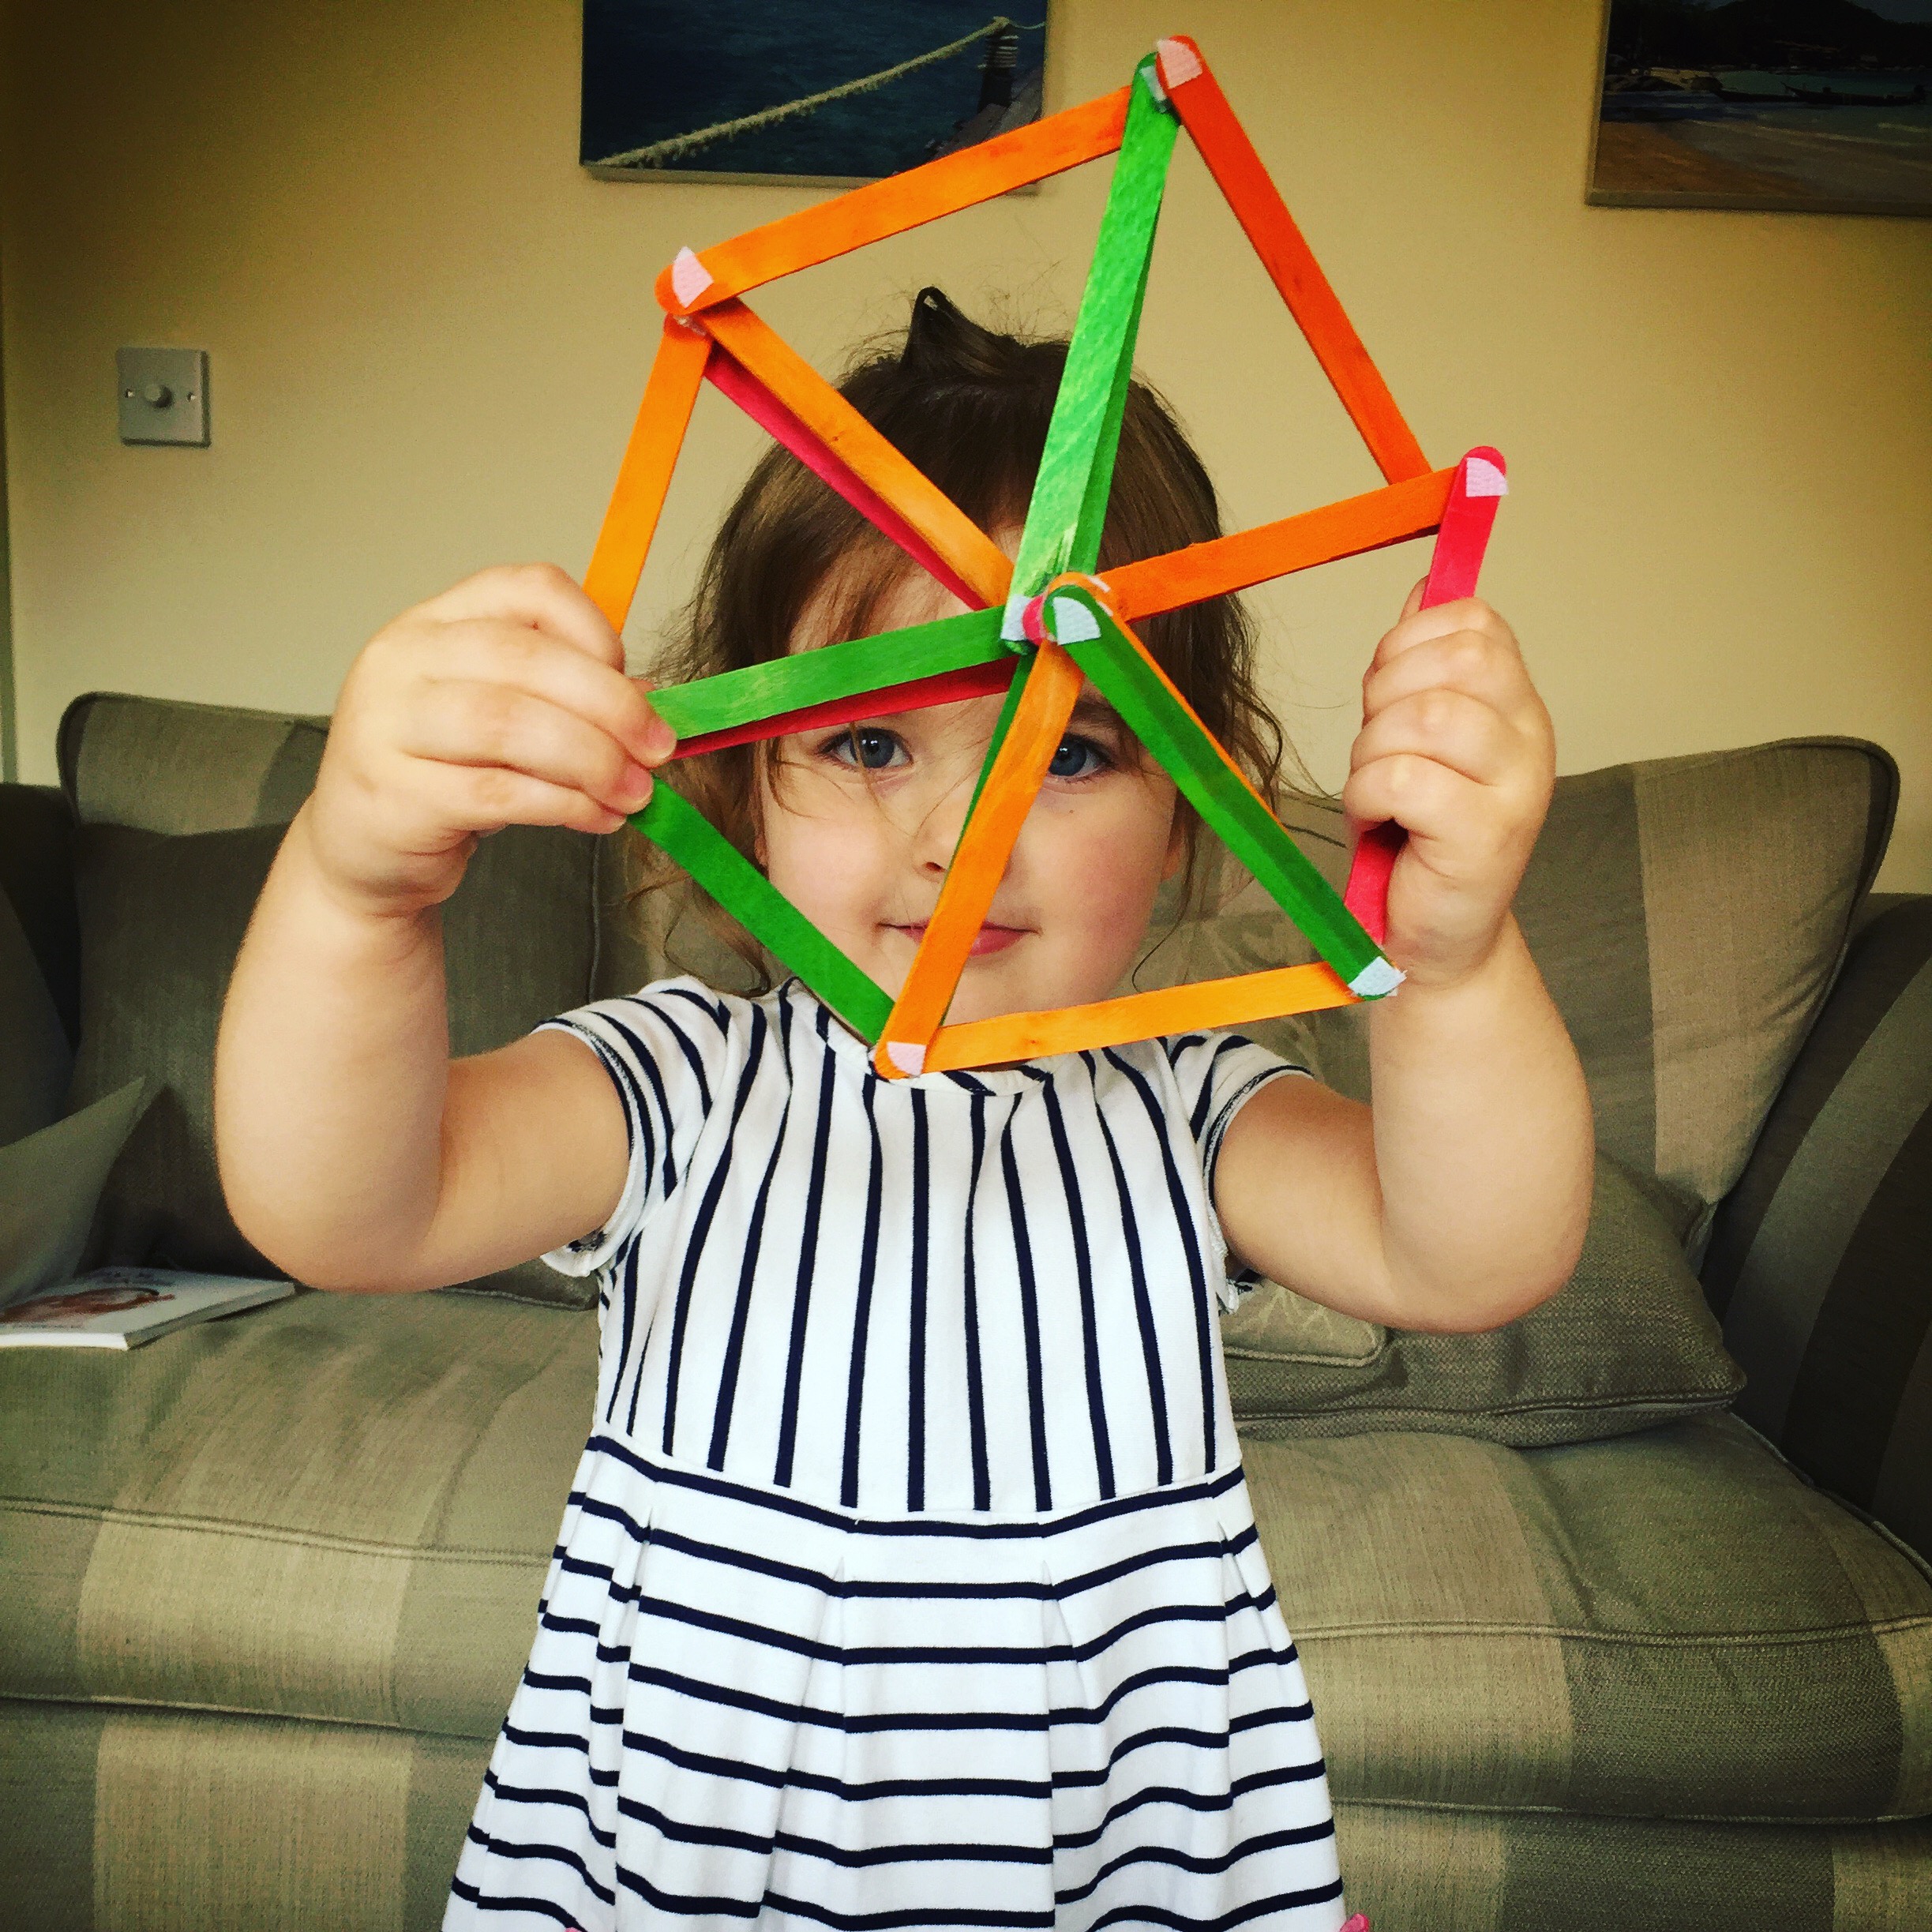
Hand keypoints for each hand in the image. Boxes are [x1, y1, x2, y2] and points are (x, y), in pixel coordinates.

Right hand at [303, 564, 675, 918]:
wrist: (362, 849)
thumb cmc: (441, 773)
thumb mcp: (500, 719)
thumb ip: (564, 697)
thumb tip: (652, 701)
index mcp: (435, 622)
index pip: (527, 590)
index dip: (595, 631)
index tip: (636, 685)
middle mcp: (402, 659)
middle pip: (526, 658)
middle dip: (610, 706)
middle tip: (658, 749)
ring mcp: (386, 725)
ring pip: (510, 724)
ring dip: (592, 760)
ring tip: (634, 793)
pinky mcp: (394, 795)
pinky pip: (498, 792)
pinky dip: (564, 805)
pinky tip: (598, 817)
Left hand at [1343, 585, 1552, 987]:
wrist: (1433, 940)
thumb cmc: (1417, 839)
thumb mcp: (1417, 740)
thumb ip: (1422, 670)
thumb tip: (1423, 588)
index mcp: (1517, 705)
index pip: (1475, 622)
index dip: (1409, 642)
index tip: (1386, 694)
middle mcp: (1531, 739)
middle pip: (1459, 657)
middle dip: (1387, 691)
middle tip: (1377, 746)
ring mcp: (1517, 788)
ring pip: (1425, 716)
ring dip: (1372, 751)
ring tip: (1377, 792)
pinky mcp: (1487, 836)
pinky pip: (1405, 778)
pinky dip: (1368, 796)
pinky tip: (1377, 821)